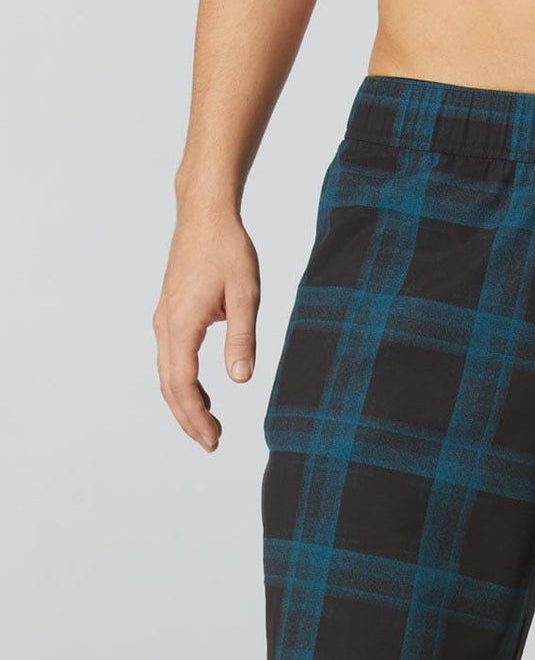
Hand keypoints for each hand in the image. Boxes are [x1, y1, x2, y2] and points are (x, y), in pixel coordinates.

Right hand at [153, 210, 259, 450]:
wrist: (205, 215)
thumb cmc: (228, 250)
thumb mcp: (245, 294)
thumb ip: (242, 337)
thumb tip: (241, 380)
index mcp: (182, 323)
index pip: (182, 383)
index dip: (196, 415)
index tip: (212, 439)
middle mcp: (166, 324)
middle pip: (170, 385)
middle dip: (189, 419)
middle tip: (212, 444)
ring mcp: (164, 320)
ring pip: (168, 375)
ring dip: (185, 404)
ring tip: (209, 428)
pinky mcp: (170, 315)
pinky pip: (171, 360)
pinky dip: (183, 384)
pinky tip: (202, 396)